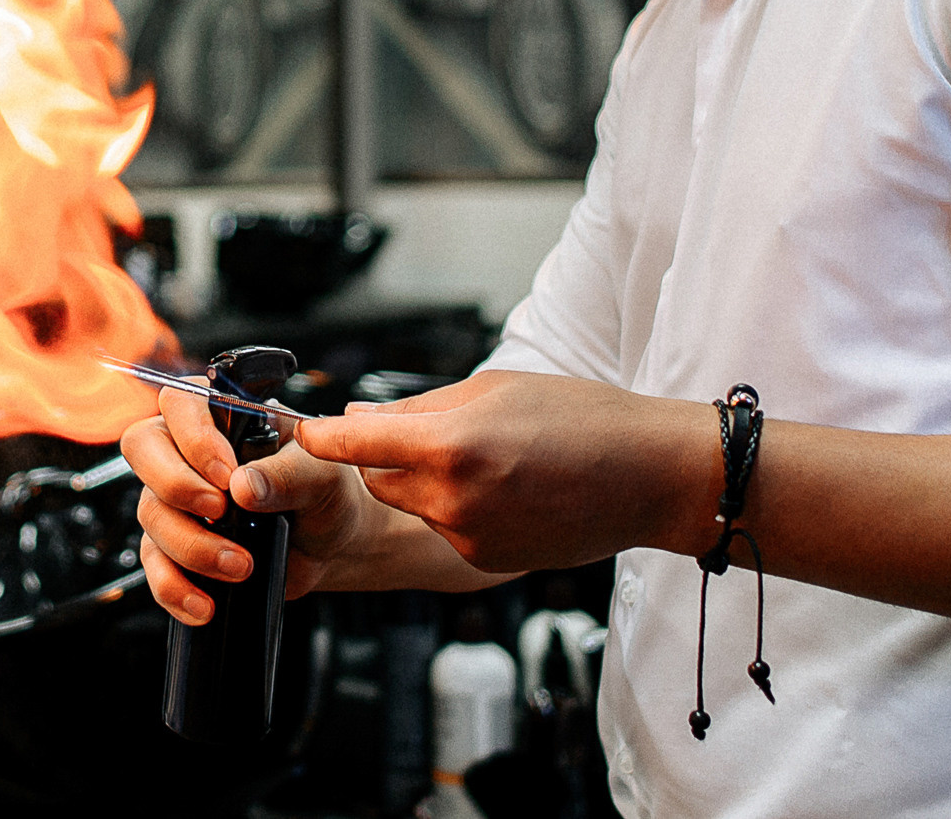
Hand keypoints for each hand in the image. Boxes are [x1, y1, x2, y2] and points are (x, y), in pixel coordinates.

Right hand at [121, 380, 373, 623]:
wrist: (331, 543)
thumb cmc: (326, 492)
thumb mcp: (321, 475)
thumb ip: (286, 474)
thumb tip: (244, 486)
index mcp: (222, 416)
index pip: (180, 403)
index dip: (193, 437)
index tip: (227, 475)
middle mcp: (188, 451)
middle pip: (143, 448)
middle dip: (176, 485)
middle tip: (220, 512)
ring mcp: (176, 500)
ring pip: (150, 512)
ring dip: (191, 545)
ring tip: (241, 566)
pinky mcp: (175, 547)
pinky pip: (154, 566)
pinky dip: (174, 588)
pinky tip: (205, 605)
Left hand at [297, 369, 720, 572]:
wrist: (649, 477)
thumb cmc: (582, 419)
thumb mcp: (494, 388)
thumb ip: (418, 408)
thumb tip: (358, 420)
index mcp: (450, 444)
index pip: (354, 445)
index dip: (320, 437)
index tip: (301, 433)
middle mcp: (453, 497)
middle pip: (376, 478)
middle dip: (385, 457)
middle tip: (432, 434)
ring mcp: (469, 537)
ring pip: (412, 505)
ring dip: (425, 483)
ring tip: (487, 461)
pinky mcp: (485, 562)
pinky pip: (447, 530)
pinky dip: (457, 510)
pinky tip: (506, 492)